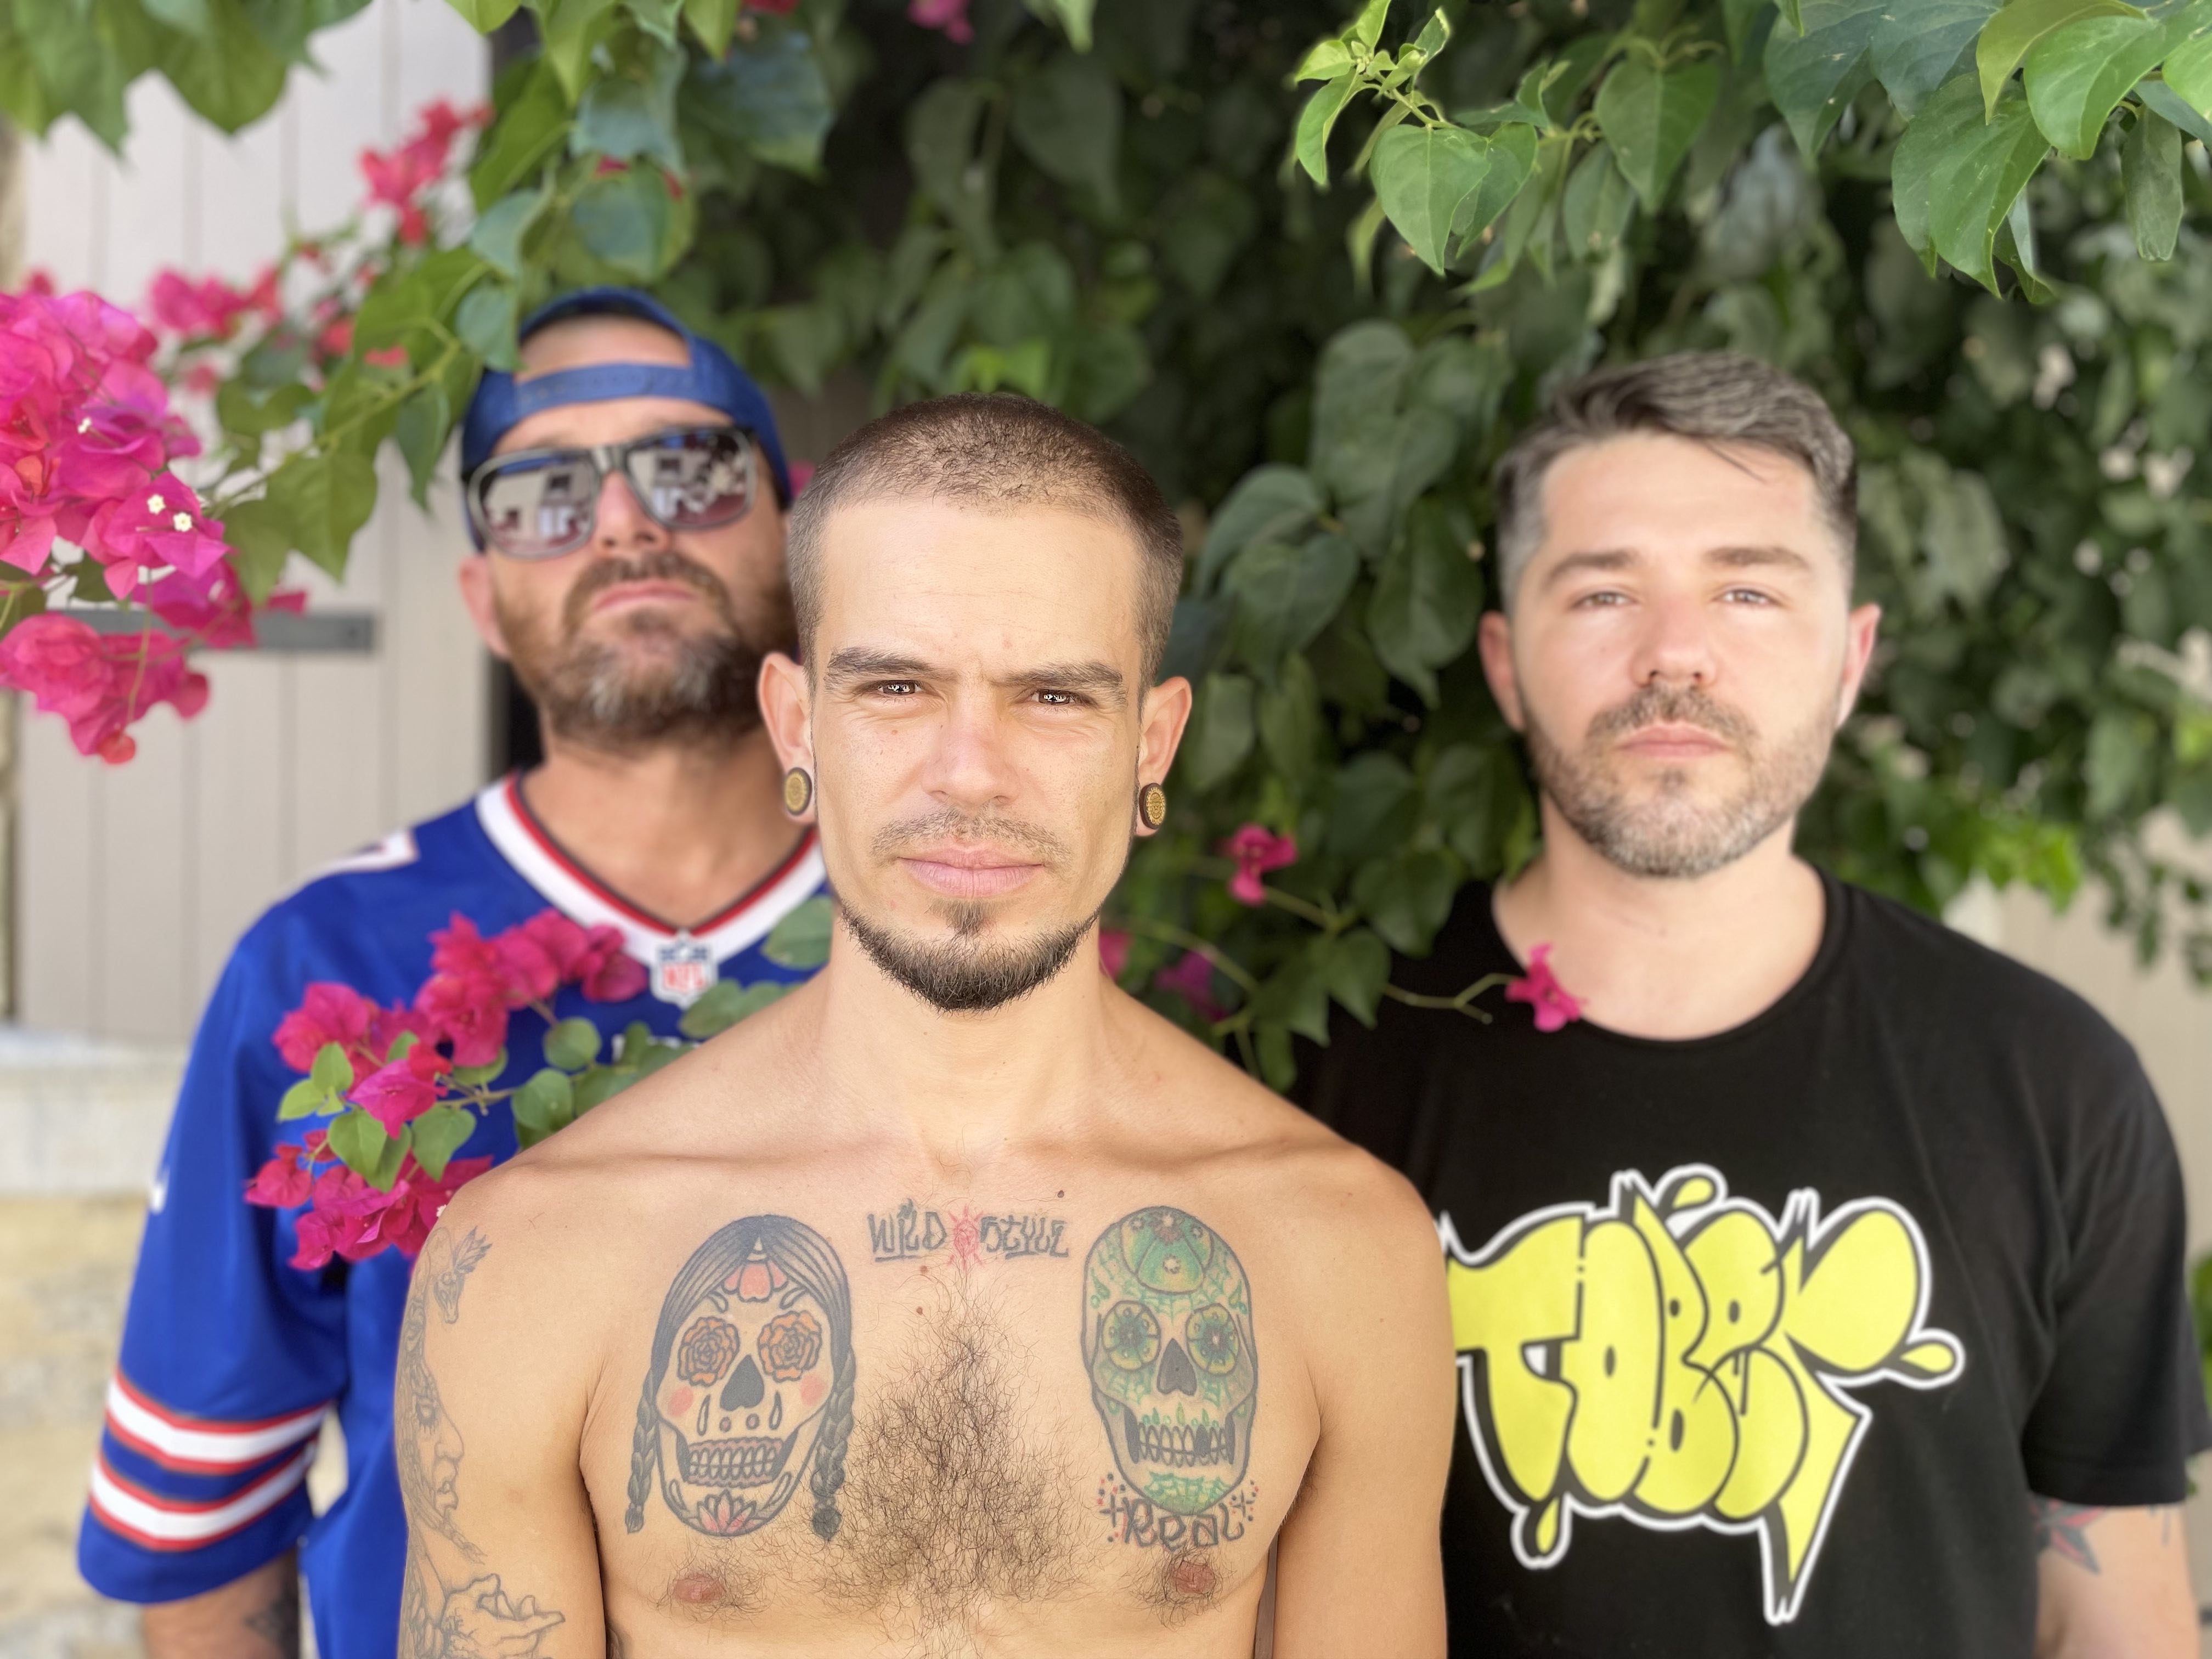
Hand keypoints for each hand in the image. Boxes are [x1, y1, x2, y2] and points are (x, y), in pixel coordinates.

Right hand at [436, 1576, 565, 1658]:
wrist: (436, 1647)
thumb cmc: (450, 1623)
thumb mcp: (460, 1600)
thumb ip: (480, 1589)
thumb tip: (496, 1580)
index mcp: (493, 1633)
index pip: (527, 1628)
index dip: (544, 1621)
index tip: (559, 1617)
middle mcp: (497, 1650)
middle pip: (528, 1643)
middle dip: (533, 1623)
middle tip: (527, 1603)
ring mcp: (494, 1658)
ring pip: (521, 1653)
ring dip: (524, 1635)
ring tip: (512, 1611)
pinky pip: (515, 1657)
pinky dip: (522, 1649)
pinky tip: (534, 1649)